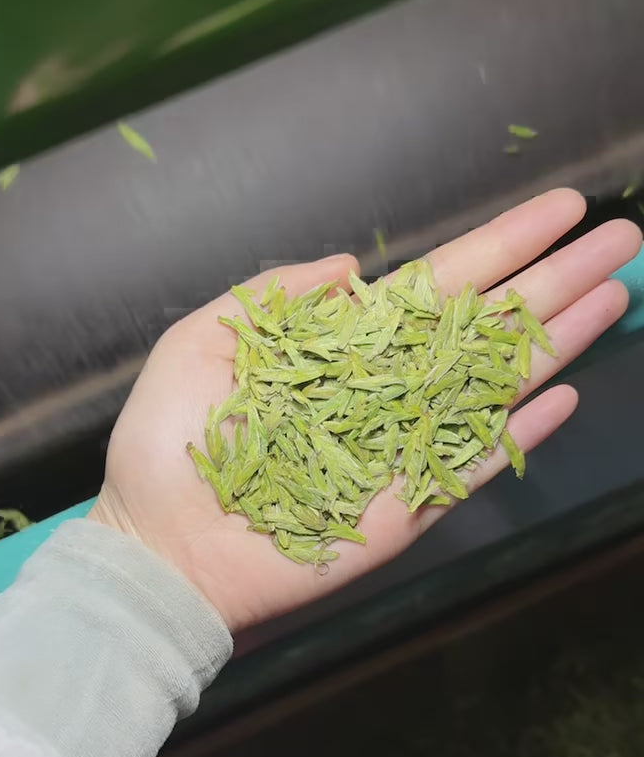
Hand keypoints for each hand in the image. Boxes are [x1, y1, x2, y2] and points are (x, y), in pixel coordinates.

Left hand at [89, 189, 639, 631]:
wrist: (159, 547)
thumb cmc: (169, 447)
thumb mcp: (204, 341)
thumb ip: (276, 296)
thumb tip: (349, 267)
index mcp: (346, 348)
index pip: (441, 286)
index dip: (500, 246)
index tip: (559, 209)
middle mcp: (388, 390)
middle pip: (487, 327)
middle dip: (555, 282)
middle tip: (624, 241)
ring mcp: (404, 448)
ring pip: (495, 386)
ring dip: (557, 342)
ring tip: (617, 295)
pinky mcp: (407, 508)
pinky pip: (473, 465)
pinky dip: (518, 433)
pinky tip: (565, 393)